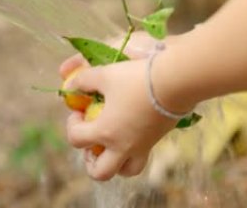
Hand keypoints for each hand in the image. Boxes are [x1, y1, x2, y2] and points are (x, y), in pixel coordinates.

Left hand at [60, 32, 179, 180]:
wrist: (175, 81)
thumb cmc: (136, 78)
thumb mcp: (105, 74)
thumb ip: (84, 81)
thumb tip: (71, 86)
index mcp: (105, 131)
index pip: (76, 139)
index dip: (72, 125)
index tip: (79, 111)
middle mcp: (123, 145)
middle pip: (101, 172)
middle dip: (91, 162)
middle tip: (93, 142)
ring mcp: (142, 145)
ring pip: (127, 170)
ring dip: (116, 162)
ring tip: (114, 144)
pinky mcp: (158, 139)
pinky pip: (143, 154)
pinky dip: (135, 149)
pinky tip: (134, 128)